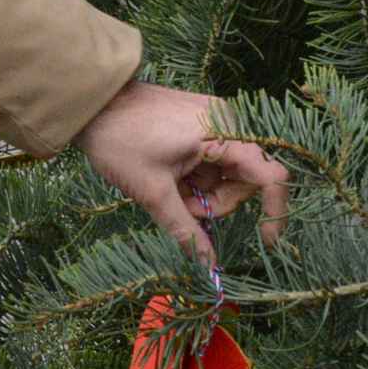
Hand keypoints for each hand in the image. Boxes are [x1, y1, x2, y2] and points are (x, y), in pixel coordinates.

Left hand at [73, 81, 288, 275]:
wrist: (92, 101)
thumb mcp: (152, 192)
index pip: (270, 176)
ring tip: (168, 188)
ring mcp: (216, 119)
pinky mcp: (203, 121)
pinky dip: (196, 176)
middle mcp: (229, 121)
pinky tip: (170, 175)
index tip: (266, 242)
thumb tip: (210, 267)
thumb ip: (186, 230)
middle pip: (247, 179)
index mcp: (224, 133)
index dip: (275, 211)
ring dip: (203, 191)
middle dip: (217, 201)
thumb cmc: (120, 141)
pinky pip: (214, 159)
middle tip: (182, 205)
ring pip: (228, 172)